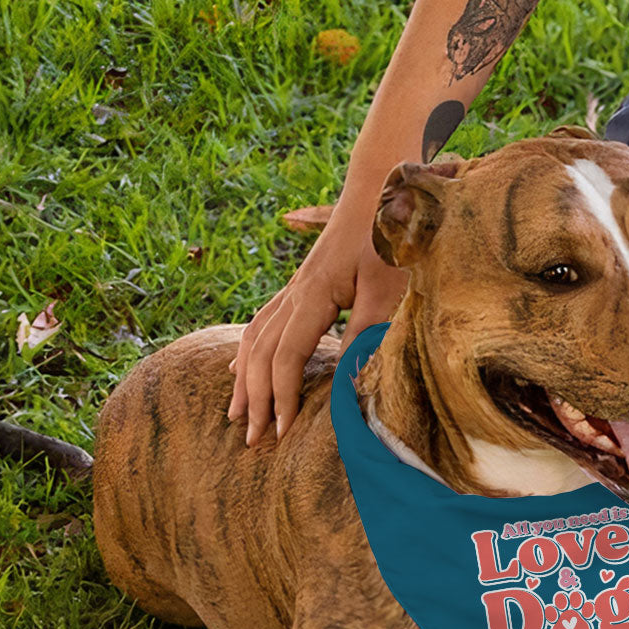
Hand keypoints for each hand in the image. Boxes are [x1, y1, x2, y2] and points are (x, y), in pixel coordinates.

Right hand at [228, 213, 407, 444]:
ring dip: (245, 379)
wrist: (381, 189)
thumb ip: (367, 334)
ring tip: (237, 414)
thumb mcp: (387, 289)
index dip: (282, 397)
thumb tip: (348, 382)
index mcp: (312, 295)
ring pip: (254, 338)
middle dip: (255, 398)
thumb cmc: (390, 237)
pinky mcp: (302, 286)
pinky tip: (240, 367)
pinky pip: (262, 323)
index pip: (286, 357)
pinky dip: (248, 352)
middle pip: (260, 353)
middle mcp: (295, 293)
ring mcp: (294, 288)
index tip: (283, 433)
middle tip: (253, 439)